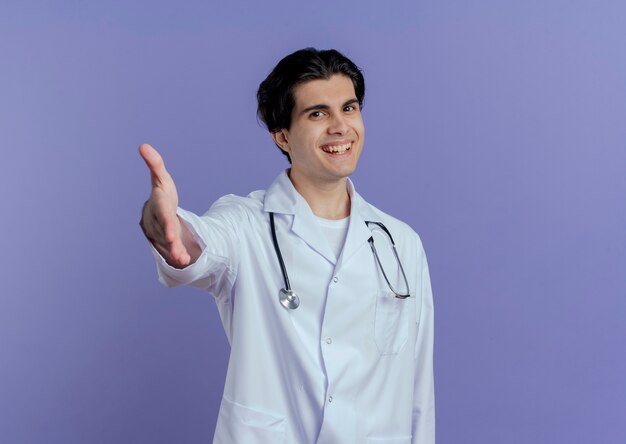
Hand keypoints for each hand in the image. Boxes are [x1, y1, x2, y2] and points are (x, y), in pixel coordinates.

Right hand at [138, 143, 199, 267]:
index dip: (168, 224)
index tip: (173, 234)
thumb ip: (155, 164)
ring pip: (169, 244)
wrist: (155, 213)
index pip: (164, 216)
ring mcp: (161, 234)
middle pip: (167, 233)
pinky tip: (184, 262)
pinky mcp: (167, 243)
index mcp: (159, 207)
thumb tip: (143, 145)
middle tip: (178, 252)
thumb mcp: (161, 179)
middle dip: (172, 242)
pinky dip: (178, 258)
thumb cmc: (162, 193)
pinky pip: (172, 251)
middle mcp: (158, 222)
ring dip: (176, 252)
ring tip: (184, 259)